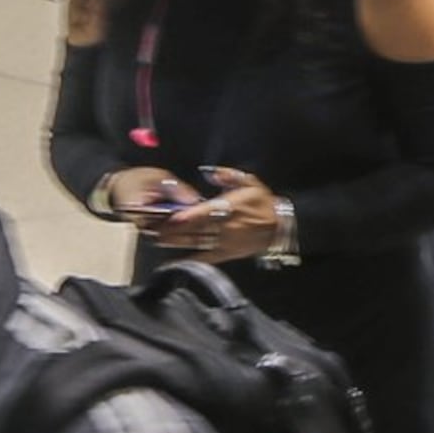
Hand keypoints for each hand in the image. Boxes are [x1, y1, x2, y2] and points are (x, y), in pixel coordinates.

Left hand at [157, 167, 281, 261]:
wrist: (279, 226)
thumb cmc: (263, 202)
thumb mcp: (251, 182)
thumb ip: (230, 176)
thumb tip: (211, 171)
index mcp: (230, 207)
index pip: (205, 212)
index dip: (188, 216)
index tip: (172, 217)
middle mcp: (225, 226)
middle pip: (196, 228)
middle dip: (175, 229)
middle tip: (153, 228)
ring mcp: (225, 241)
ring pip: (197, 242)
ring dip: (177, 241)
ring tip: (158, 239)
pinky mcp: (226, 254)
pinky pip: (206, 257)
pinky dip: (190, 259)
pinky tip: (175, 260)